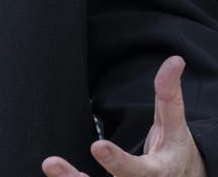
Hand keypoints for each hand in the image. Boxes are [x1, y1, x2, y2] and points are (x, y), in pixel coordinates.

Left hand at [42, 56, 205, 176]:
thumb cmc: (175, 151)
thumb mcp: (175, 126)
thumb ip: (169, 96)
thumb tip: (174, 61)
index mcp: (157, 173)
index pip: (137, 171)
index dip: (117, 161)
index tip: (97, 146)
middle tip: (51, 164)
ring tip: (50, 165)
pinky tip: (57, 174)